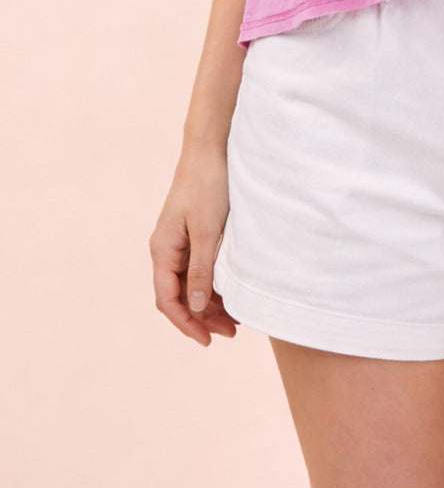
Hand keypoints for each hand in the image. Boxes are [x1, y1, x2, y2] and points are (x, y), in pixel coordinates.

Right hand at [150, 146, 238, 346]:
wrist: (211, 148)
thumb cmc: (208, 185)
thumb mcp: (208, 230)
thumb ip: (201, 269)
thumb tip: (194, 306)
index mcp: (163, 249)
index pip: (167, 300)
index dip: (186, 324)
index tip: (207, 340)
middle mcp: (166, 248)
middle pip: (178, 296)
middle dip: (201, 317)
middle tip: (230, 332)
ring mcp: (179, 241)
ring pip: (190, 284)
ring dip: (209, 303)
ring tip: (236, 319)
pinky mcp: (193, 233)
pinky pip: (199, 268)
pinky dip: (213, 283)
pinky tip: (232, 292)